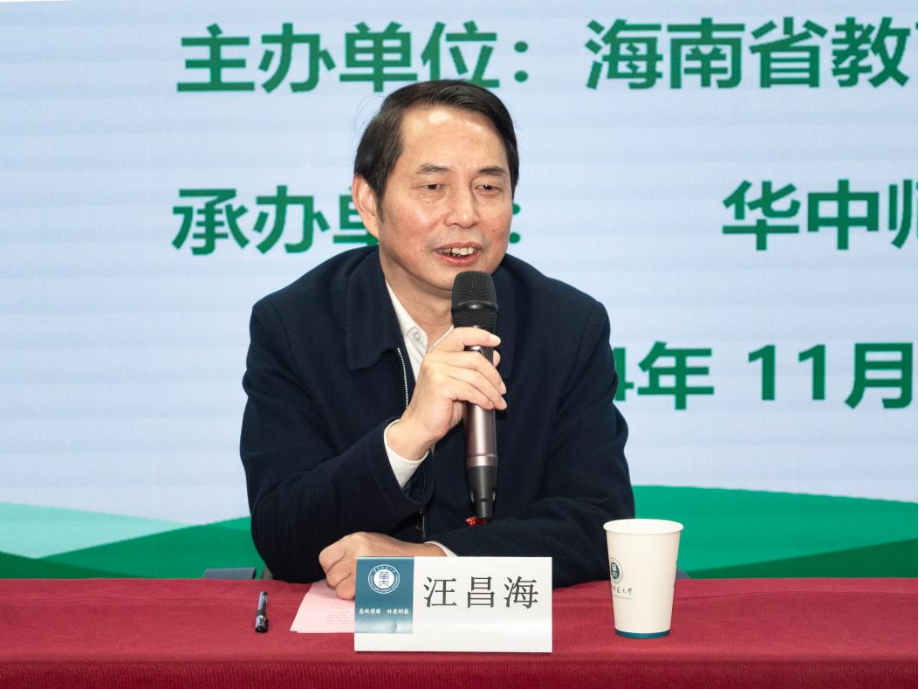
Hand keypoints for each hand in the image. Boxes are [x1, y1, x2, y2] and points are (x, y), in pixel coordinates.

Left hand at [318, 532, 444, 599]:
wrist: (416, 561)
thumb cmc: (392, 554)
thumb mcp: (369, 542)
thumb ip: (349, 551)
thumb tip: (331, 568)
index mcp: (354, 539)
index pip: (324, 557)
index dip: (330, 567)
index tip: (341, 571)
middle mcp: (355, 551)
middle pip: (331, 576)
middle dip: (340, 581)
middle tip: (355, 579)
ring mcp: (361, 567)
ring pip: (338, 588)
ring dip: (348, 591)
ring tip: (363, 584)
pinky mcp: (367, 582)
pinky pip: (348, 595)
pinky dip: (355, 597)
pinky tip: (367, 590)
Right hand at [387, 327, 505, 459]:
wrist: (419, 427)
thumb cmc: (438, 408)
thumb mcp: (459, 385)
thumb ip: (474, 370)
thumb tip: (495, 357)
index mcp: (437, 354)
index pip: (460, 335)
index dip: (481, 336)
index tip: (496, 342)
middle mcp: (435, 358)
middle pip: (475, 359)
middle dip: (493, 375)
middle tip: (502, 389)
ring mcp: (436, 371)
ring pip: (476, 377)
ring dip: (491, 391)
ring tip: (498, 401)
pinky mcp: (440, 385)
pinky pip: (471, 390)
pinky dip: (483, 399)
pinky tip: (487, 405)